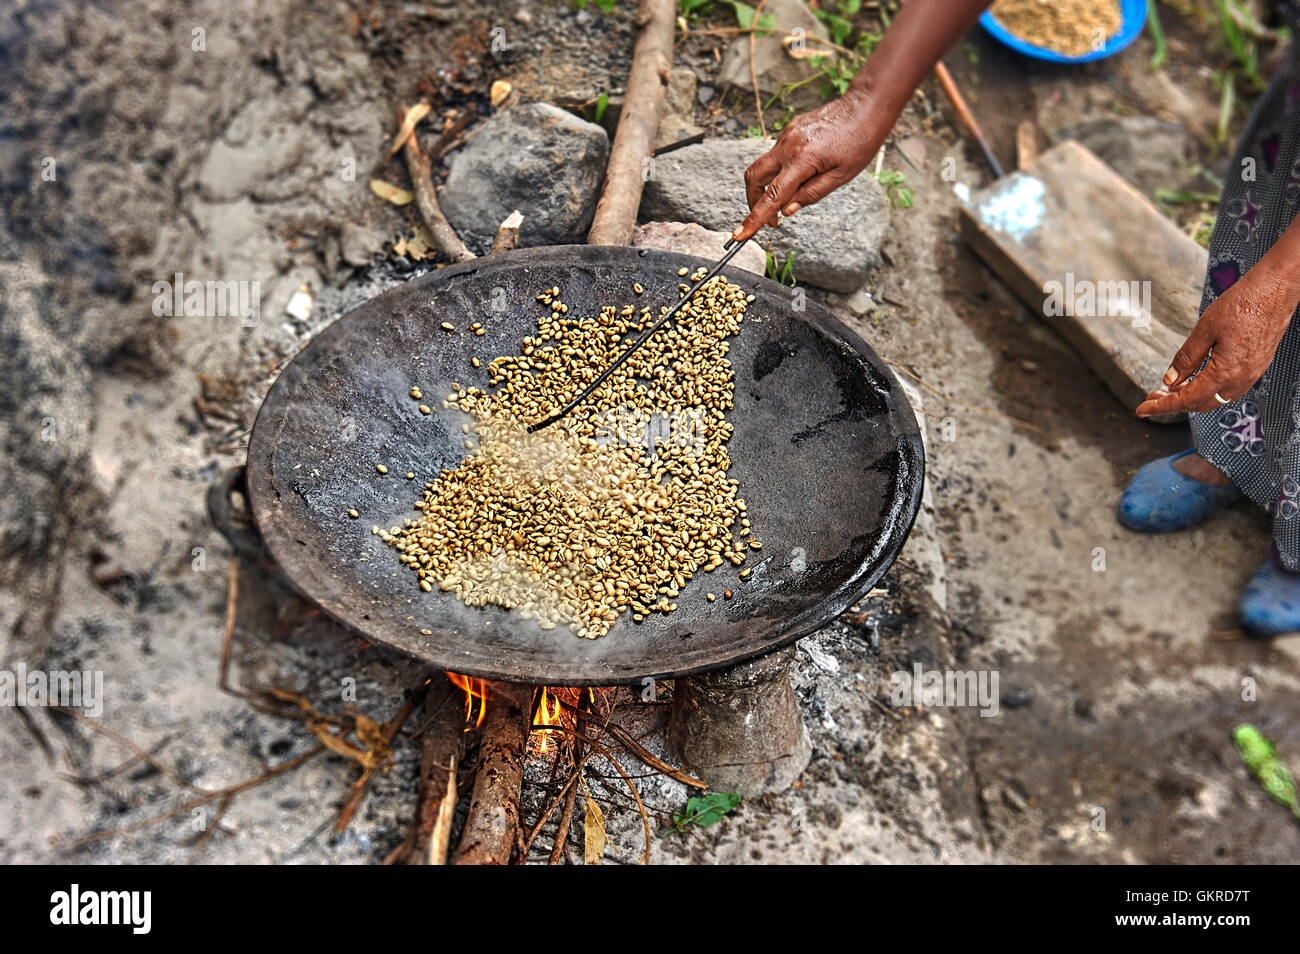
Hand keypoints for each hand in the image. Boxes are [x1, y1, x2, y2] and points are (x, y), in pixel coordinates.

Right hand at [731, 89, 888, 242]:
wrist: (865, 105)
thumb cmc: (860, 140)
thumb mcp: (841, 176)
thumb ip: (811, 194)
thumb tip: (787, 210)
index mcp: (801, 159)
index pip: (771, 195)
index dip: (754, 218)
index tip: (740, 234)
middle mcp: (788, 145)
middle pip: (754, 178)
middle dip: (754, 201)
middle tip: (770, 219)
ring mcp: (787, 135)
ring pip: (764, 166)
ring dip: (769, 186)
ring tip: (792, 196)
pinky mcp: (790, 129)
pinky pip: (777, 155)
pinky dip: (782, 170)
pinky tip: (804, 172)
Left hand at [1136, 260, 1299, 416]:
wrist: (1276, 290)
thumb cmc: (1245, 304)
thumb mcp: (1205, 329)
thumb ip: (1186, 358)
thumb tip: (1170, 380)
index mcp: (1227, 372)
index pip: (1186, 399)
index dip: (1161, 407)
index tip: (1142, 409)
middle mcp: (1241, 378)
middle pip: (1201, 403)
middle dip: (1174, 402)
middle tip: (1153, 396)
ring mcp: (1251, 374)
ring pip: (1215, 398)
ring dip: (1191, 397)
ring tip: (1171, 388)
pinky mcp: (1256, 366)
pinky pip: (1229, 389)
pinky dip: (1208, 390)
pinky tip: (1196, 379)